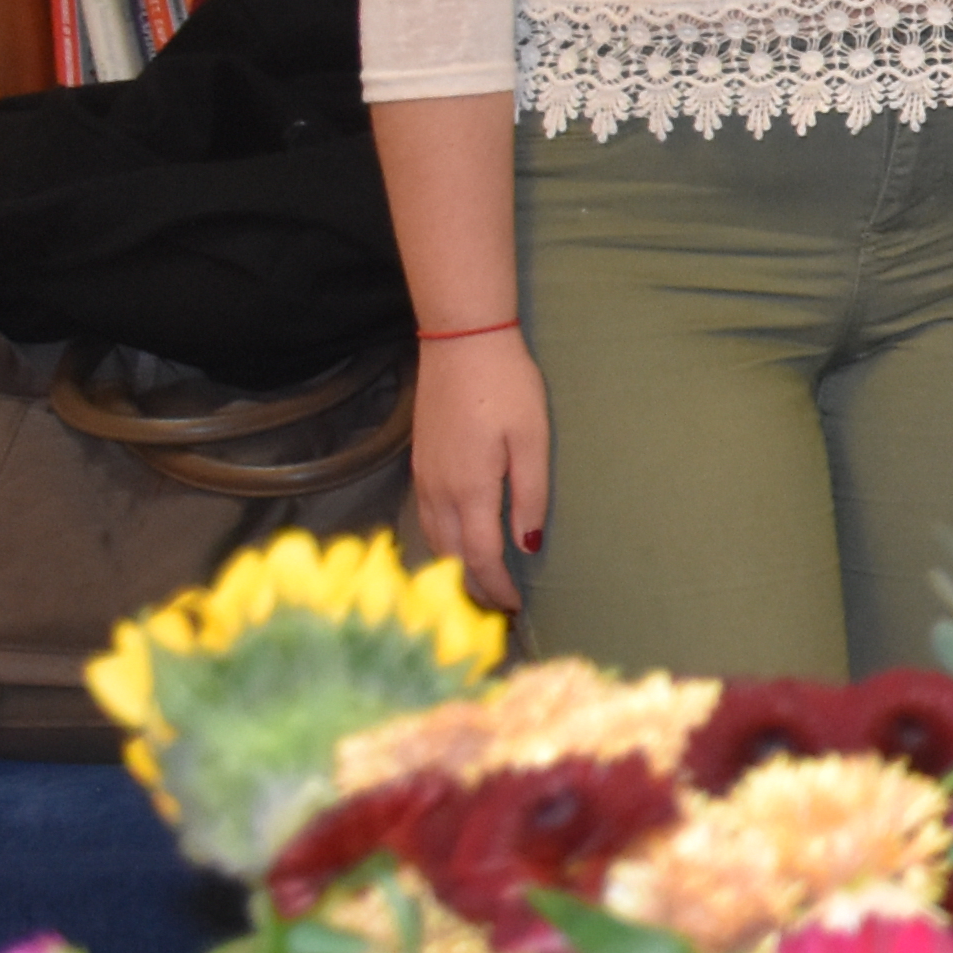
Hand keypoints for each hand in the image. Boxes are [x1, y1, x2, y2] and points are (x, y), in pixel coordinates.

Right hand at [407, 334, 554, 610]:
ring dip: (454, 568)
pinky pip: (428, 518)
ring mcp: (424, 477)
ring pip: (434, 540)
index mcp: (470, 489)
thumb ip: (531, 495)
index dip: (496, 587)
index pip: (480, 556)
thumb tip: (528, 544)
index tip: (515, 608)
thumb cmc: (506, 387)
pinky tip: (457, 545)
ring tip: (480, 586)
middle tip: (498, 609)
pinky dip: (442, 543)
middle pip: (451, 556)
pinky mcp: (421, 464)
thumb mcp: (532, 440)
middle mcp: (439, 491)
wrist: (461, 343)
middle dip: (473, 587)